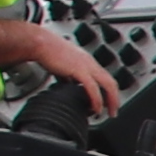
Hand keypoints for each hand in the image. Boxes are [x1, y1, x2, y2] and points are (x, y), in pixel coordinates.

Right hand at [0, 13, 119, 117]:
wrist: (41, 43)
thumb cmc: (48, 51)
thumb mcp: (63, 65)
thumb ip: (68, 76)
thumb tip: (68, 85)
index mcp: (88, 62)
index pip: (105, 78)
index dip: (109, 92)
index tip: (108, 103)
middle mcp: (90, 63)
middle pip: (111, 82)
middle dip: (115, 99)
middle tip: (113, 111)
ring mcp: (86, 66)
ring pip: (107, 85)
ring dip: (110, 101)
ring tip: (108, 113)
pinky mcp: (79, 70)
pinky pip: (93, 88)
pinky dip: (96, 100)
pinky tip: (95, 108)